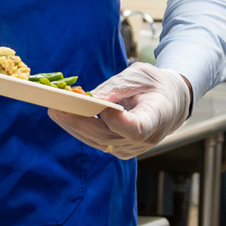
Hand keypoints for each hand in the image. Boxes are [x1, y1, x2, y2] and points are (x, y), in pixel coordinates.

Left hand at [47, 62, 191, 158]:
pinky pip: (96, 141)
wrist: (170, 102)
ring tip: (55, 110)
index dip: (117, 122)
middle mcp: (145, 140)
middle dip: (80, 122)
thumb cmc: (156, 84)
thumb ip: (116, 87)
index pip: (136, 129)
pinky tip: (65, 116)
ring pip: (97, 141)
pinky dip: (79, 129)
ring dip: (73, 126)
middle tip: (57, 108)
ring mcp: (131, 149)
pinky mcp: (119, 150)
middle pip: (108, 137)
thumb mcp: (139, 76)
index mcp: (157, 118)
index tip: (103, 108)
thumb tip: (89, 98)